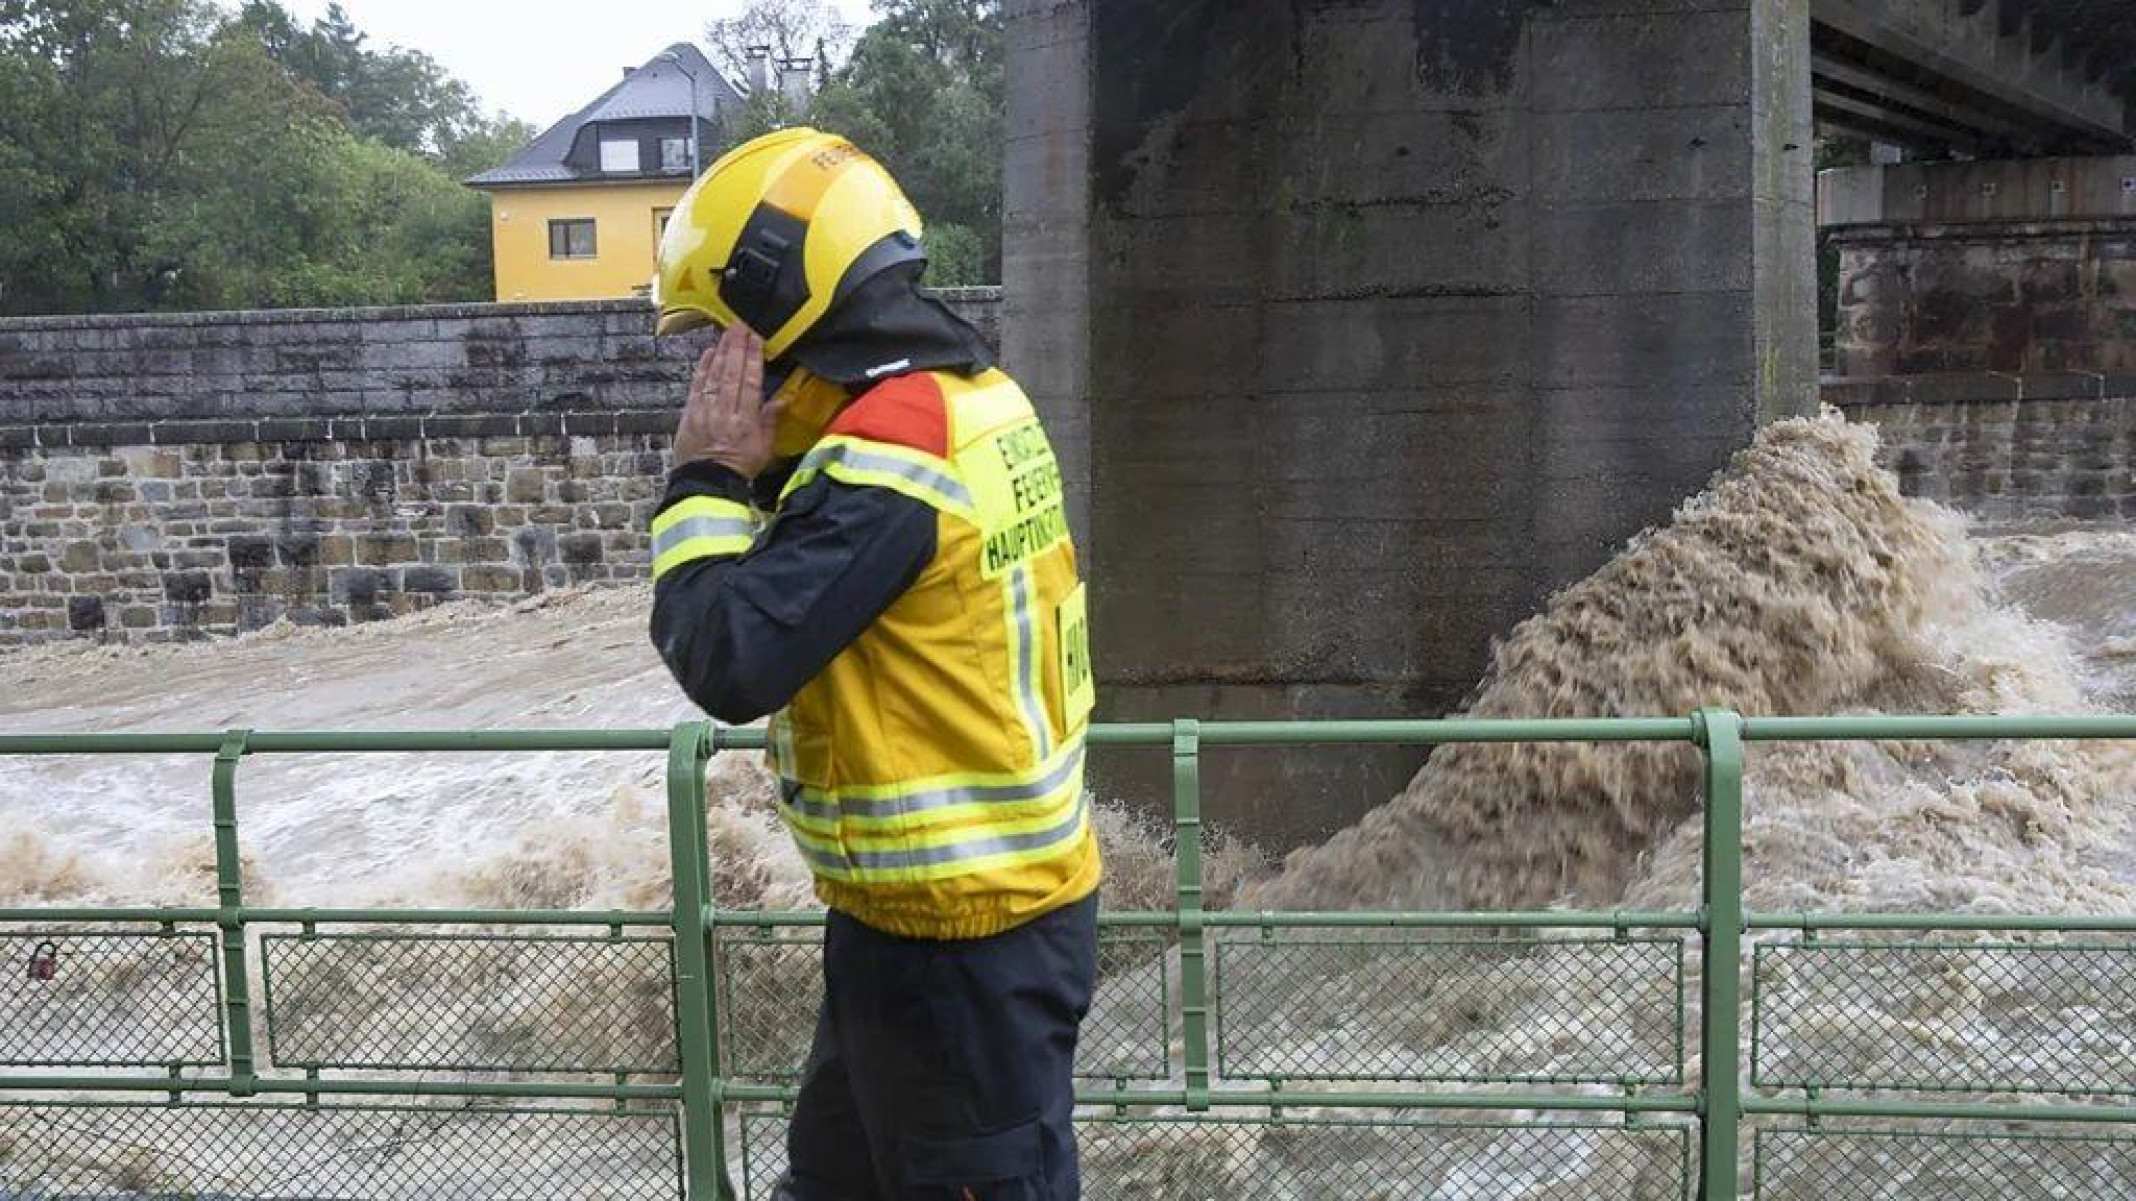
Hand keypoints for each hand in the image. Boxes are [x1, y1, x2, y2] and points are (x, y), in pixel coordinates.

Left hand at [672, 325, 782, 478]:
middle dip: (736, 347)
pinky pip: (697, 385)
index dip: (753, 358)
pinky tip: (708, 352)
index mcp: (746, 421)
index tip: (756, 337)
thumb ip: (770, 420)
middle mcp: (725, 412)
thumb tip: (783, 398)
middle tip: (740, 324)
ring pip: (714, 375)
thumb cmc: (739, 468)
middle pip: (731, 373)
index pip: (750, 382)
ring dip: (721, 352)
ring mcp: (705, 411)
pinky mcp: (689, 413)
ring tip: (727, 332)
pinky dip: (702, 368)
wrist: (706, 484)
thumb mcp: (764, 448)